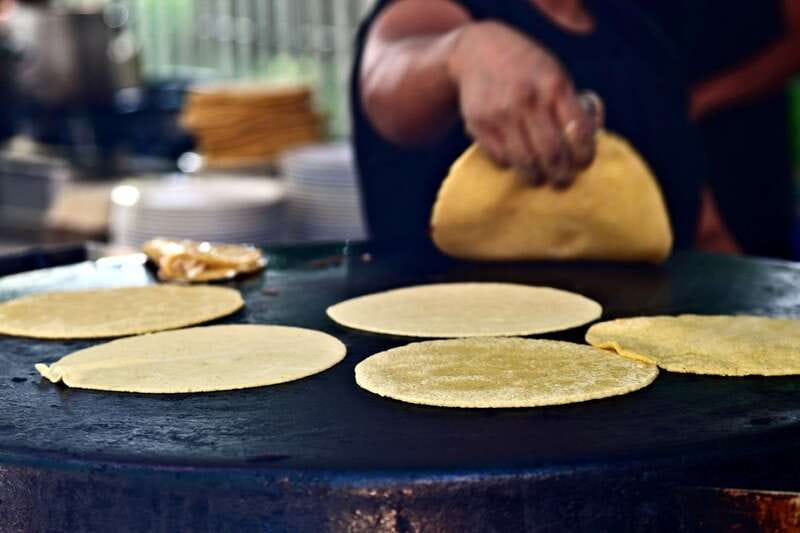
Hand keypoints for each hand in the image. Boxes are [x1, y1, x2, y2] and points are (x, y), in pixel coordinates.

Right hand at [447, 21, 602, 187]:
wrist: (477, 51)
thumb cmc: (526, 69)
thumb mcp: (553, 74)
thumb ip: (570, 105)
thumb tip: (587, 143)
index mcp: (554, 85)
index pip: (578, 132)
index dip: (584, 156)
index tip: (583, 164)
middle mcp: (528, 99)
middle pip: (552, 154)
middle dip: (561, 175)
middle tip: (563, 181)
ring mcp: (501, 113)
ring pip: (525, 162)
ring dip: (536, 176)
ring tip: (540, 178)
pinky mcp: (479, 124)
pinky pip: (501, 158)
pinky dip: (511, 164)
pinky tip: (516, 160)